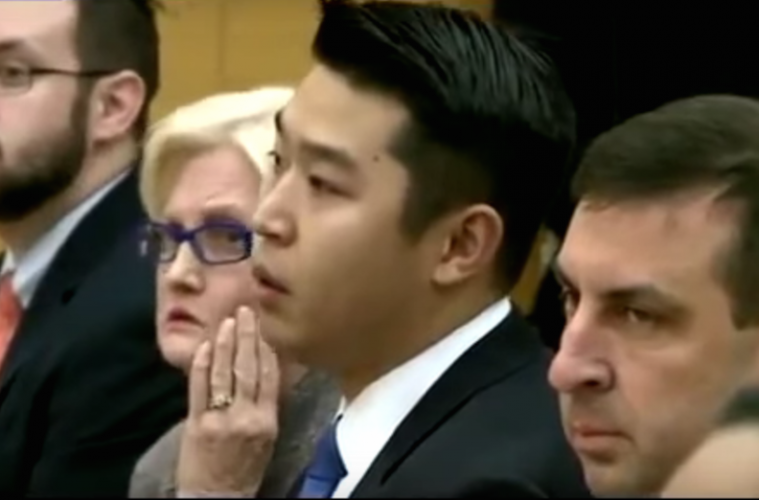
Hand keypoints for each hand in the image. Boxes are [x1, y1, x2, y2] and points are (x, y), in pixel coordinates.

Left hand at [176, 306, 279, 496]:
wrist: (218, 497)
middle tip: (246, 312)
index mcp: (267, 420)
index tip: (265, 326)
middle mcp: (246, 417)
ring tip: (228, 322)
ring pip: (224, 374)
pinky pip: (199, 388)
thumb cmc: (245, 467)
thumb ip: (265, 405)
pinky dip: (203, 365)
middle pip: (248, 369)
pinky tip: (206, 346)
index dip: (266, 348)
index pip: (269, 376)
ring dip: (226, 344)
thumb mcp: (267, 437)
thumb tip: (264, 368)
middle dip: (247, 337)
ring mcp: (219, 419)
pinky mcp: (196, 423)